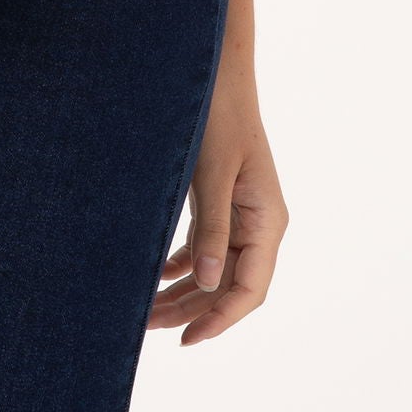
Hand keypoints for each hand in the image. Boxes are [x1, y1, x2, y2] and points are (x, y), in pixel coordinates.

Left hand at [148, 82, 287, 345]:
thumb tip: (205, 283)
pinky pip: (206, 246)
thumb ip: (211, 228)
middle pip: (229, 286)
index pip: (250, 289)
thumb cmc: (218, 115)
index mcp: (267, 221)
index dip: (220, 319)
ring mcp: (241, 213)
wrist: (217, 71)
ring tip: (144, 312)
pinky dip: (181, 265)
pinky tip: (156, 277)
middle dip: (191, 311)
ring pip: (214, 269)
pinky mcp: (222, 201)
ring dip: (183, 292)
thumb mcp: (213, 173)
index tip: (187, 340)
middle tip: (146, 328)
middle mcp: (258, 224)